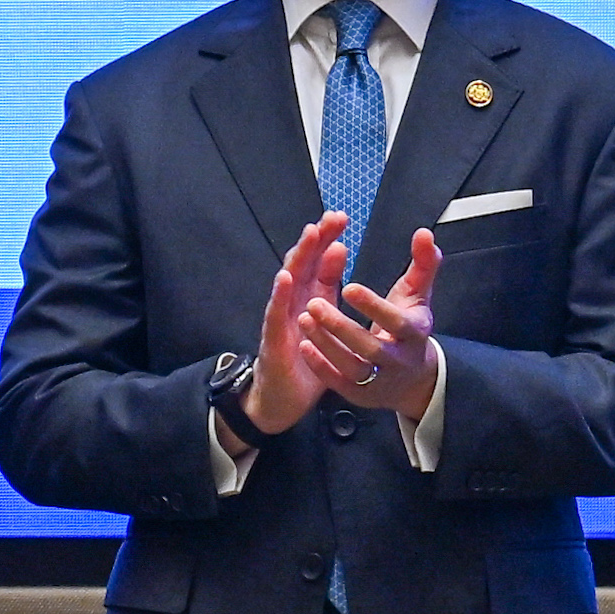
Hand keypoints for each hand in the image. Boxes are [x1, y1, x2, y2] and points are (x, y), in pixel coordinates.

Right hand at [228, 213, 354, 450]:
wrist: (284, 397)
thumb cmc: (306, 356)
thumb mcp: (325, 316)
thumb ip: (329, 284)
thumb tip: (340, 250)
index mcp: (309, 297)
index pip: (318, 262)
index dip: (327, 239)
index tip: (341, 216)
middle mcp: (293, 303)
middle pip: (303, 264)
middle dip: (315, 240)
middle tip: (330, 217)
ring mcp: (281, 319)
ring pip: (288, 283)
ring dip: (298, 258)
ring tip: (309, 235)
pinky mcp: (273, 339)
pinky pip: (275, 315)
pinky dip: (279, 295)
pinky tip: (284, 278)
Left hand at [298, 229, 441, 419]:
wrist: (414, 380)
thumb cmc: (410, 329)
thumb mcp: (419, 297)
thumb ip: (423, 265)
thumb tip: (424, 232)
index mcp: (415, 334)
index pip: (397, 322)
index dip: (374, 306)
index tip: (349, 287)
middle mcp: (400, 360)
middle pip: (370, 348)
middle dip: (341, 327)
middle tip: (314, 303)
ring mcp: (379, 380)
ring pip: (352, 366)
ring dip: (326, 344)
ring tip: (305, 319)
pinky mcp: (360, 394)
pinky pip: (338, 383)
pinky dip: (321, 365)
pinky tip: (304, 345)